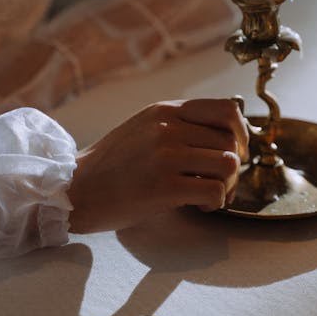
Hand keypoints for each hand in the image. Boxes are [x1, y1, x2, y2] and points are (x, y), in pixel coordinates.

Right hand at [68, 98, 248, 232]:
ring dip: (227, 186)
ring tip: (209, 196)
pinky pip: (214, 191)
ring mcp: (165, 155)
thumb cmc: (111, 165)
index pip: (227, 109)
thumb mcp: (143, 127)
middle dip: (234, 167)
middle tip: (220, 182)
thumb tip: (226, 131)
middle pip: (231, 141)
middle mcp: (167, 127)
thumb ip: (178, 124)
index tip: (236, 151)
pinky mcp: (163, 186)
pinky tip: (198, 206)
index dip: (241, 133)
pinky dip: (215, 203)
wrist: (75, 189)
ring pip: (229, 165)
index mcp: (165, 110)